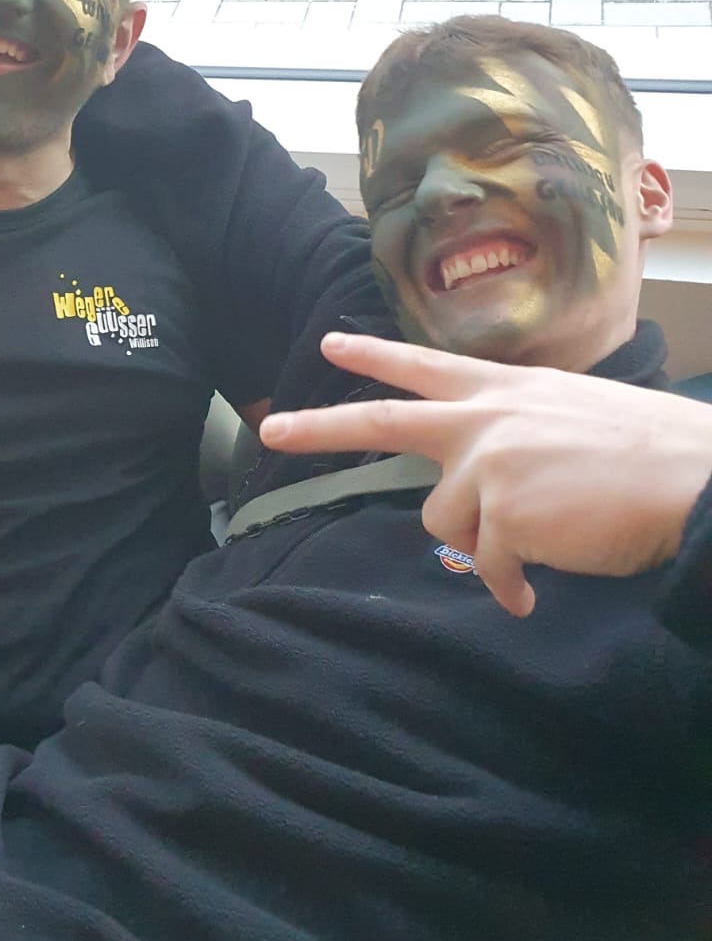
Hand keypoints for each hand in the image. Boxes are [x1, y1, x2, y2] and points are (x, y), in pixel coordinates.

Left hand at [260, 332, 711, 617]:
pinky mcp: (502, 515)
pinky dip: (508, 588)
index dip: (377, 355)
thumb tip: (489, 484)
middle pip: (385, 422)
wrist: (697, 478)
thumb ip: (518, 434)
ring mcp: (489, 464)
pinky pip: (487, 568)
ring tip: (541, 541)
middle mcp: (487, 419)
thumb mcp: (574, 416)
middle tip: (270, 429)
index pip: (428, 366)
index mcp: (509, 390)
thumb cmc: (652, 454)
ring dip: (485, 543)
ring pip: (445, 521)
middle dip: (320, 426)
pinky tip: (531, 596)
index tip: (330, 344)